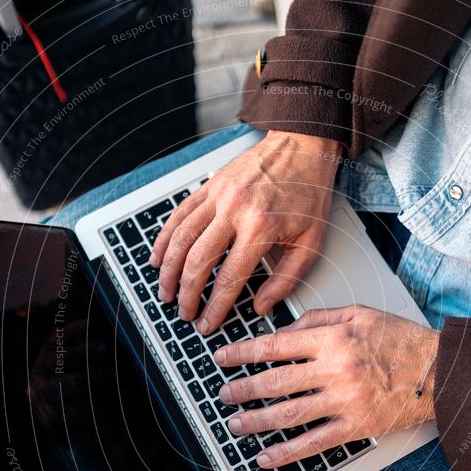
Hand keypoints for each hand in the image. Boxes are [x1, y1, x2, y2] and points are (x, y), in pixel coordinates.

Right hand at [149, 131, 341, 334]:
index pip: (229, 278)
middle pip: (198, 261)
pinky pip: (179, 215)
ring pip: (181, 238)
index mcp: (261, 227)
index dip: (215, 306)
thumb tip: (261, 306)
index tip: (207, 323)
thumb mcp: (311, 242)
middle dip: (187, 294)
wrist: (304, 147)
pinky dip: (165, 239)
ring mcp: (218, 195)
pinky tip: (159, 258)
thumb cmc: (310, 193)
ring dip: (169, 270)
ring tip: (166, 292)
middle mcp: (235, 209)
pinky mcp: (210, 186)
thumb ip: (287, 279)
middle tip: (184, 312)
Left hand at [214, 305, 438, 467]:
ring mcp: (345, 401)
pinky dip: (287, 452)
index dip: (243, 353)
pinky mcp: (357, 426)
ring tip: (236, 424)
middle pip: (275, 381)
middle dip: (242, 389)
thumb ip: (320, 317)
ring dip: (256, 421)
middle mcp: (335, 369)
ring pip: (288, 414)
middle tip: (223, 394)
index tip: (223, 358)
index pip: (276, 345)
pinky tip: (267, 457)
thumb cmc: (403, 340)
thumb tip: (286, 328)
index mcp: (333, 339)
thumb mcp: (361, 313)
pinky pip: (314, 442)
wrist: (442, 371)